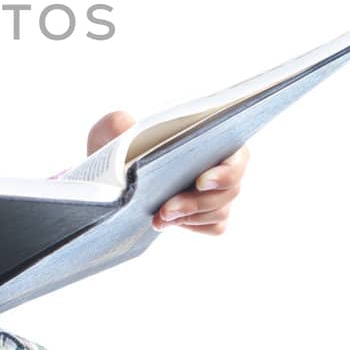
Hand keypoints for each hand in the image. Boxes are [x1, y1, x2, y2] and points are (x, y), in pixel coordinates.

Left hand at [86, 110, 249, 236]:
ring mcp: (218, 189)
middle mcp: (221, 162)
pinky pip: (214, 226)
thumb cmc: (120, 145)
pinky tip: (165, 222)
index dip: (225, 171)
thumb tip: (125, 124)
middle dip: (196, 202)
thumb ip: (117, 123)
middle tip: (165, 209)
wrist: (114, 174)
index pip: (238, 155)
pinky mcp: (209, 212)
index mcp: (210, 134)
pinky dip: (192, 225)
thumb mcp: (111, 129)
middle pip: (230, 189)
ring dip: (191, 216)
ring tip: (159, 218)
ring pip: (220, 210)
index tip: (200, 181)